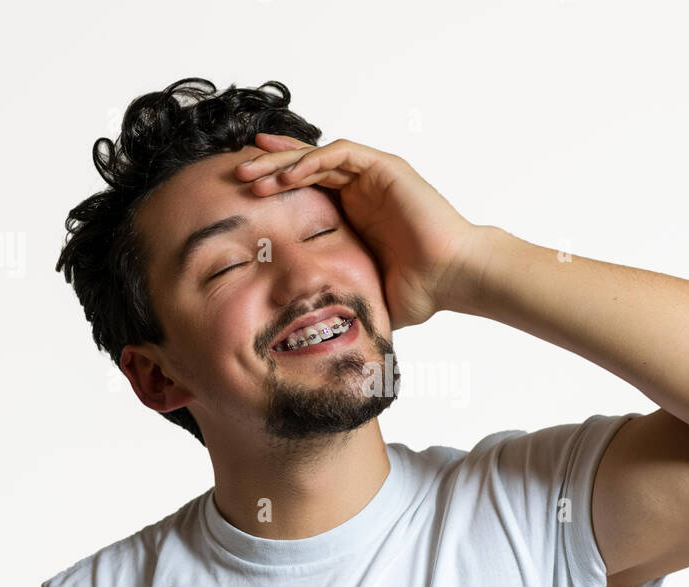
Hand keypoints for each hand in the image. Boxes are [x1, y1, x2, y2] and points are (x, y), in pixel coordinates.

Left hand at [234, 133, 483, 329]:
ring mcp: (374, 176)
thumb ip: (337, 298)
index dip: (274, 187)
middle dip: (269, 168)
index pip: (306, 189)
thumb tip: (310, 329)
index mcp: (354, 213)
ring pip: (318, 155)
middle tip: (236, 175)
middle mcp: (362, 189)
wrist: (451, 279)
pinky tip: (289, 176)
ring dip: (284, 161)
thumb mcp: (361, 293)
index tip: (241, 195)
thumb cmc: (420, 291)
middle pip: (305, 166)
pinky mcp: (386, 168)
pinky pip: (342, 154)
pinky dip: (314, 160)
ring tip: (252, 173)